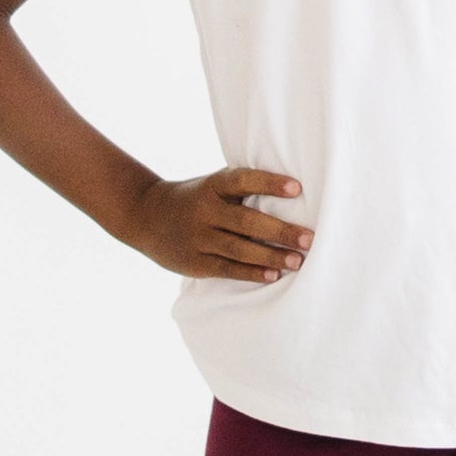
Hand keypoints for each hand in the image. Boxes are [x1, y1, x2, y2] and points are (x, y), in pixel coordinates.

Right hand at [122, 167, 313, 283]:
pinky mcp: (195, 262)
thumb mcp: (212, 185)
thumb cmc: (196, 199)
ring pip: (239, 248)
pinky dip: (252, 272)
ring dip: (271, 256)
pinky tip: (274, 275)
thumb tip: (294, 194)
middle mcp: (205, 210)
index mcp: (213, 186)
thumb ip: (242, 189)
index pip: (243, 180)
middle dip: (280, 230)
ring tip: (298, 261)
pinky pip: (228, 268)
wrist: (146, 216)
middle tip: (309, 239)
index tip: (297, 189)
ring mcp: (198, 237)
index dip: (269, 183)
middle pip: (247, 221)